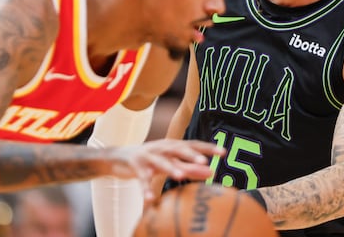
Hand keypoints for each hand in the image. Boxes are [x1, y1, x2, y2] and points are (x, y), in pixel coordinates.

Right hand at [108, 139, 223, 200]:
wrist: (119, 157)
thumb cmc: (152, 160)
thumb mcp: (171, 162)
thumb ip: (190, 167)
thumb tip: (212, 172)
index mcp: (173, 145)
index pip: (193, 144)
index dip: (207, 147)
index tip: (223, 152)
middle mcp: (162, 148)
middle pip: (178, 149)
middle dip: (191, 154)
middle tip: (204, 161)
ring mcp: (148, 156)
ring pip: (161, 162)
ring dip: (171, 168)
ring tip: (180, 177)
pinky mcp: (136, 166)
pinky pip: (142, 179)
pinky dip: (146, 189)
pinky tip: (150, 199)